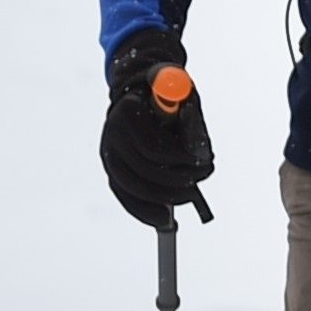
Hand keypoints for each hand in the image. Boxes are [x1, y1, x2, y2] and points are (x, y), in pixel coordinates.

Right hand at [102, 28, 214, 226]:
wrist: (141, 91)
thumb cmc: (169, 95)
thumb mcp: (184, 98)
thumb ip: (192, 122)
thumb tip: (202, 155)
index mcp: (129, 111)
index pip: (153, 148)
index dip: (180, 162)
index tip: (201, 165)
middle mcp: (113, 133)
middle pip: (142, 171)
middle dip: (173, 183)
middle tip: (195, 188)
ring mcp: (109, 151)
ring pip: (132, 186)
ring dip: (162, 198)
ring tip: (186, 198)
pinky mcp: (111, 167)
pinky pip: (124, 194)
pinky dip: (143, 210)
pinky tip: (161, 219)